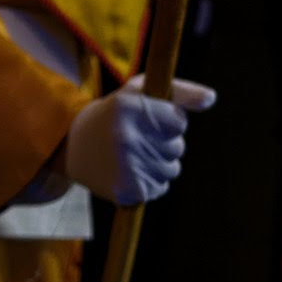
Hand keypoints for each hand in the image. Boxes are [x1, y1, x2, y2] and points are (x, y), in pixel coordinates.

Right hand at [63, 75, 215, 205]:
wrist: (69, 146)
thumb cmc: (111, 115)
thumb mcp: (136, 93)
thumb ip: (177, 91)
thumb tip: (211, 98)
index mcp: (127, 107)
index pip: (179, 121)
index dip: (167, 121)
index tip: (146, 120)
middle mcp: (126, 136)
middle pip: (177, 147)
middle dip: (163, 144)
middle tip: (134, 138)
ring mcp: (126, 165)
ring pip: (171, 169)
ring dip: (157, 164)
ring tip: (130, 155)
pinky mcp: (127, 189)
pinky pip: (160, 188)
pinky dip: (149, 182)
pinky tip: (129, 171)